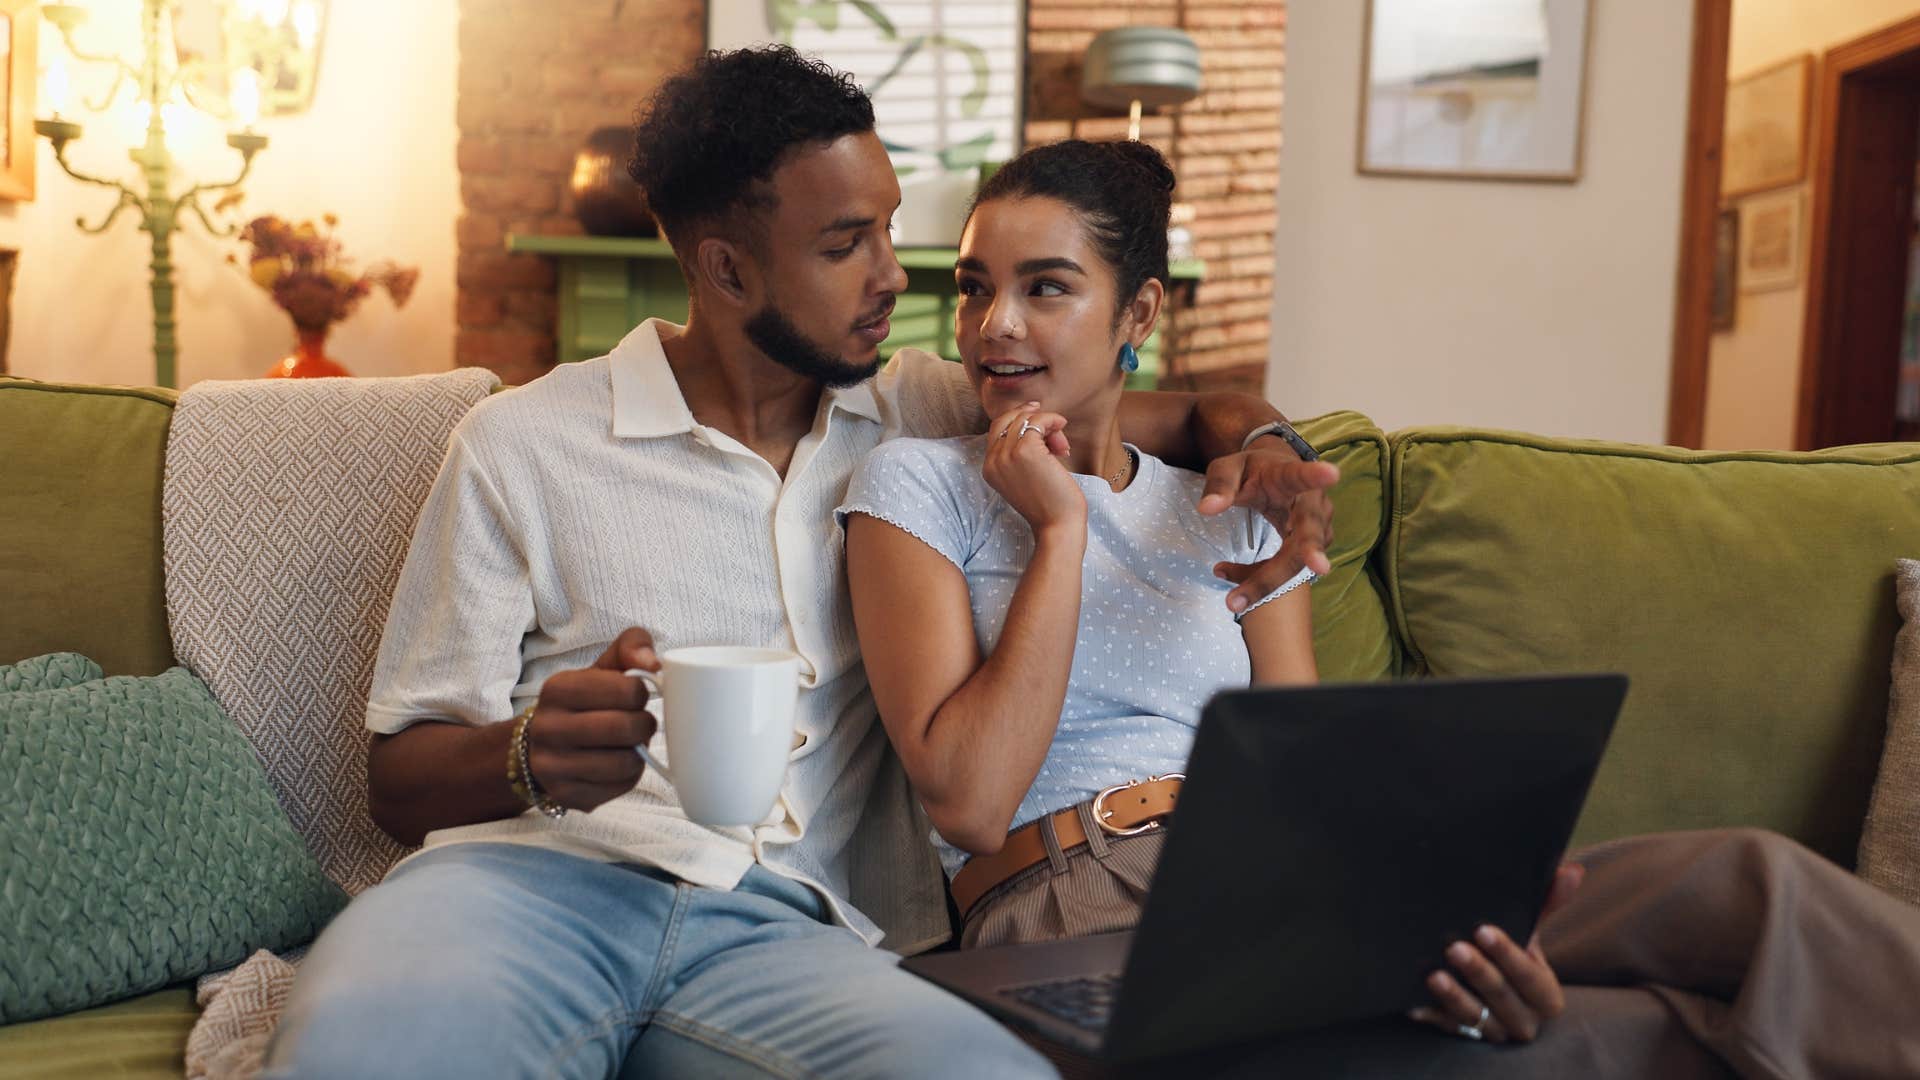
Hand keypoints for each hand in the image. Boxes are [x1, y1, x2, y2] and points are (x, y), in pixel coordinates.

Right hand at [523, 627, 660, 812]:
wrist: (536, 746)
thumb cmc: (583, 701)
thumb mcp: (601, 667)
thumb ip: (631, 646)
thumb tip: (654, 663)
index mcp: (558, 688)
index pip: (627, 690)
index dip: (641, 694)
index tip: (635, 696)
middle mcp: (548, 728)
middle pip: (626, 728)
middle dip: (644, 725)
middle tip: (640, 722)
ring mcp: (553, 766)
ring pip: (625, 763)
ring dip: (638, 752)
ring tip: (629, 742)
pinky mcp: (566, 795)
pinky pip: (619, 788)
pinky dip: (628, 776)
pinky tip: (616, 763)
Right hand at [982, 403, 1084, 536]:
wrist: (1057, 526)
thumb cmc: (1049, 505)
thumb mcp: (1025, 478)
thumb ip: (1020, 454)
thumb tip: (1036, 421)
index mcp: (989, 468)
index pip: (997, 428)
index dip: (1018, 417)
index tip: (1037, 412)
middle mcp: (993, 459)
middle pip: (1008, 419)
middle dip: (1034, 420)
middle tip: (1055, 431)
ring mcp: (1007, 454)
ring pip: (1025, 419)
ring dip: (1049, 426)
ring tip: (1062, 448)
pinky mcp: (1026, 450)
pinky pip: (1039, 421)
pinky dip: (1054, 422)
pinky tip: (1064, 443)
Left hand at [1196, 442, 1338, 613]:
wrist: (1274, 472)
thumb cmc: (1251, 470)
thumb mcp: (1228, 468)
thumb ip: (1219, 485)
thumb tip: (1206, 509)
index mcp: (1288, 476)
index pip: (1300, 475)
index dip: (1315, 476)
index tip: (1332, 473)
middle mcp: (1311, 502)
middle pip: (1309, 531)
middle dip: (1311, 551)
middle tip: (1319, 567)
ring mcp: (1317, 526)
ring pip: (1296, 560)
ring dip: (1265, 580)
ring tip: (1233, 600)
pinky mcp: (1312, 546)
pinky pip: (1287, 568)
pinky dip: (1260, 578)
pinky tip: (1233, 580)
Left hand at [1409, 862, 1583, 1043]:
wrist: (1493, 988)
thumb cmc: (1514, 953)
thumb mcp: (1529, 931)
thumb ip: (1548, 903)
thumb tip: (1572, 870)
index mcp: (1545, 995)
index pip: (1529, 976)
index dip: (1508, 955)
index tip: (1483, 931)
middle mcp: (1525, 1019)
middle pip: (1501, 997)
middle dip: (1478, 973)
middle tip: (1454, 948)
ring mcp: (1494, 1032)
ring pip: (1474, 1018)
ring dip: (1453, 996)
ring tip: (1433, 975)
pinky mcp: (1465, 1036)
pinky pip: (1448, 1029)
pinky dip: (1432, 1015)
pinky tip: (1414, 1005)